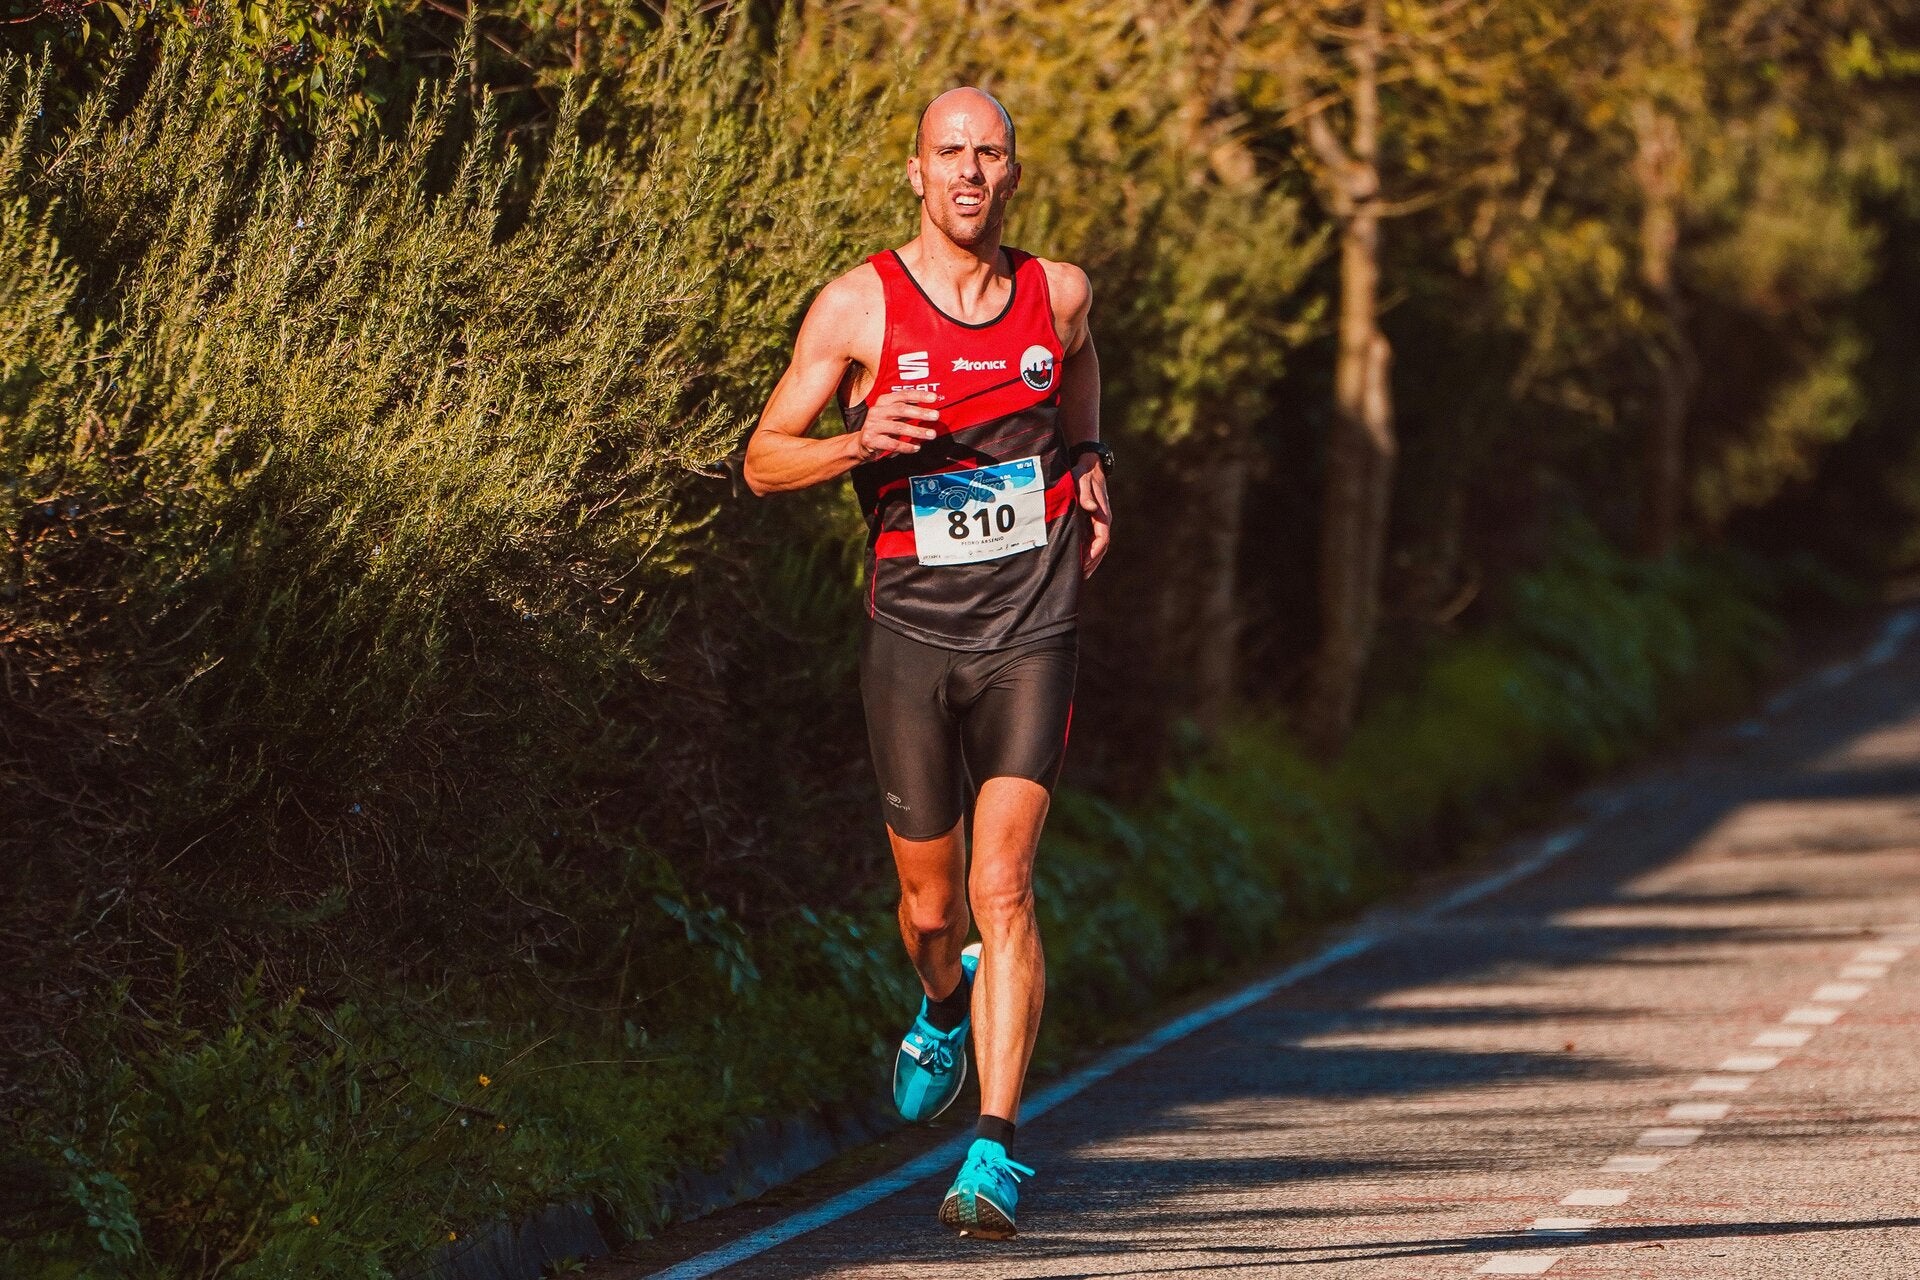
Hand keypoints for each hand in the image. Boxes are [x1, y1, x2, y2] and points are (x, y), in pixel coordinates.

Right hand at [852, 390, 940, 459]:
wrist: (862, 443)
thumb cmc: (882, 427)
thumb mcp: (892, 415)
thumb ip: (906, 409)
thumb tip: (929, 406)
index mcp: (883, 401)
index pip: (903, 395)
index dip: (919, 395)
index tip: (934, 398)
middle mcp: (877, 411)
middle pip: (901, 409)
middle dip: (920, 412)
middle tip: (936, 416)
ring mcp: (872, 426)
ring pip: (898, 428)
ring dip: (917, 432)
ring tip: (931, 435)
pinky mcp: (870, 440)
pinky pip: (892, 444)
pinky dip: (907, 446)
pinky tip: (917, 447)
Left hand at [1073, 455, 1110, 578]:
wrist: (1088, 464)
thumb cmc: (1083, 473)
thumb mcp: (1082, 481)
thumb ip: (1085, 494)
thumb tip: (1091, 507)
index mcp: (1102, 514)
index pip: (1102, 538)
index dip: (1094, 552)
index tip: (1085, 563)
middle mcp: (1103, 519)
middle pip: (1101, 547)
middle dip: (1092, 562)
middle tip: (1081, 576)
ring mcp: (1098, 521)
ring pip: (1097, 546)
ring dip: (1091, 560)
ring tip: (1081, 574)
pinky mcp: (1092, 520)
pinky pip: (1091, 540)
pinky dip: (1087, 552)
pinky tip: (1079, 561)